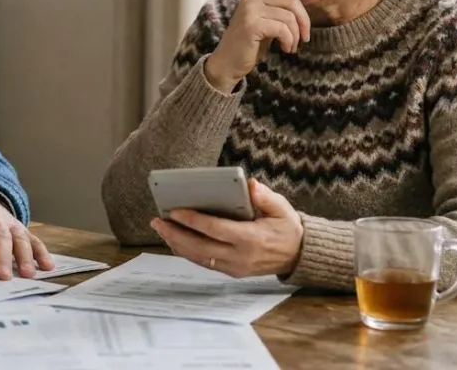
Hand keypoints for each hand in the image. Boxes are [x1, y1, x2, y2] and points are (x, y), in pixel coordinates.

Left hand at [0, 193, 54, 278]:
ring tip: (27, 275)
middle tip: (3, 277)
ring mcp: (10, 222)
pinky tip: (47, 267)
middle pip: (0, 236)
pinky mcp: (22, 228)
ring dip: (25, 256)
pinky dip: (42, 253)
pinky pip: (34, 239)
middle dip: (2, 257)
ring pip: (20, 237)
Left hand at [150, 179, 303, 277]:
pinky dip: (187, 252)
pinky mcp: (232, 271)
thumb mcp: (281, 208)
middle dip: (176, 233)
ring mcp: (235, 267)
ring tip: (161, 229)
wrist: (298, 255)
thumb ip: (265, 196)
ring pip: (198, 257)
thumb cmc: (287, 227)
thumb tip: (250, 184)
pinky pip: (204, 262)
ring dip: (177, 244)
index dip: (193, 221)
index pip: (215, 229)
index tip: (175, 211)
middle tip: (157, 221)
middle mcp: (240, 256)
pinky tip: (175, 240)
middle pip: (200, 247)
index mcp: (251, 239)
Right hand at [204, 0, 327, 90]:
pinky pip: (283, 29)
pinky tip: (286, 49)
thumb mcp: (270, 19)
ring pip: (289, 17)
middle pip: (292, 0)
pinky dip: (289, 41)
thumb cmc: (252, 42)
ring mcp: (250, 9)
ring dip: (296, 35)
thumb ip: (285, 5)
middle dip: (304, 21)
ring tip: (291, 45)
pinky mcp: (251, 25)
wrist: (228, 62)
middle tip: (305, 37)